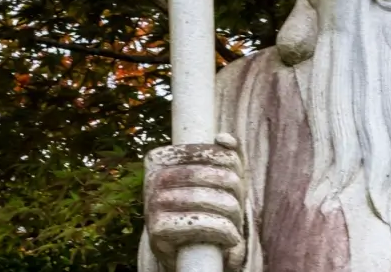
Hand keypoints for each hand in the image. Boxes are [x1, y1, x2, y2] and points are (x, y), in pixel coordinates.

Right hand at [144, 133, 245, 271]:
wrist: (183, 252)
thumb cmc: (204, 207)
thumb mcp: (216, 178)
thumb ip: (226, 153)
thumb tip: (222, 138)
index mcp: (162, 158)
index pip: (210, 151)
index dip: (233, 166)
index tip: (237, 180)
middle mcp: (154, 178)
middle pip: (215, 175)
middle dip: (236, 191)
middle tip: (238, 206)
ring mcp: (152, 203)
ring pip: (210, 199)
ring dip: (232, 214)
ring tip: (236, 223)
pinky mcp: (156, 229)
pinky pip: (201, 223)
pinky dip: (224, 232)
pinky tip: (231, 237)